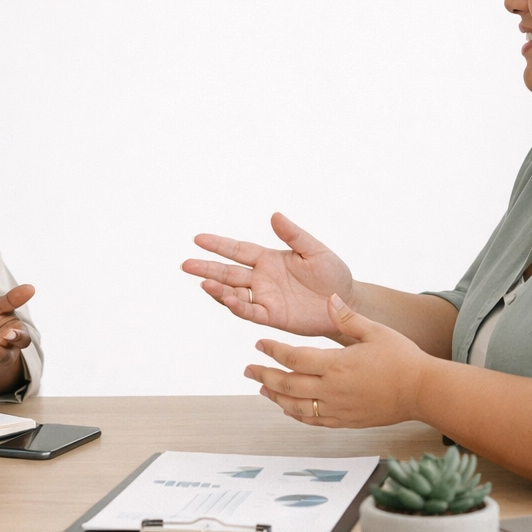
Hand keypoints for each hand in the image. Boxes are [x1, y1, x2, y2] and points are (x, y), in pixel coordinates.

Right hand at [182, 212, 355, 339]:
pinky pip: (251, 312)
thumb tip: (275, 215)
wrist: (346, 302)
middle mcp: (262, 279)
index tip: (198, 239)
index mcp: (269, 259)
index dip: (219, 245)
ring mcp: (265, 298)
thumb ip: (294, 235)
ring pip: (234, 293)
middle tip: (186, 264)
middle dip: (207, 269)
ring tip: (204, 284)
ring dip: (218, 290)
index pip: (238, 250)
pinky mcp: (273, 316)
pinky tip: (227, 299)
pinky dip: (238, 306)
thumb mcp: (314, 250)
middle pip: (228, 273)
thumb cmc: (332, 274)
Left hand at [245, 293, 432, 427]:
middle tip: (249, 368)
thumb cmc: (402, 358)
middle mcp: (332, 389)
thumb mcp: (375, 331)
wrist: (422, 391)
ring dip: (276, 397)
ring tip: (262, 388)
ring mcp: (338, 409)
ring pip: (296, 406)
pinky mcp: (346, 421)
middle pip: (288, 385)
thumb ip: (347, 317)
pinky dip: (297, 415)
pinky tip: (288, 409)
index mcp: (337, 364)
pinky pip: (314, 421)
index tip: (260, 344)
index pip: (294, 357)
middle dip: (265, 375)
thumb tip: (328, 298)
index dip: (274, 350)